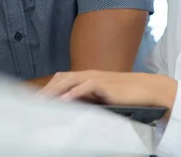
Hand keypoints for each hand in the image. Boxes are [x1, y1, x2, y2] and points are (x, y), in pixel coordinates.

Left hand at [39, 70, 177, 111]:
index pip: (62, 79)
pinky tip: (64, 100)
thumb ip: (88, 98)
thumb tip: (72, 106)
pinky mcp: (104, 84)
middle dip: (46, 89)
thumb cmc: (126, 95)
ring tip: (42, 101)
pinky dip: (73, 93)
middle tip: (33, 102)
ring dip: (54, 90)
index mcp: (86, 77)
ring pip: (69, 80)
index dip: (48, 87)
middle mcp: (88, 74)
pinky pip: (85, 87)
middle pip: (61, 79)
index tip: (36, 97)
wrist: (147, 88)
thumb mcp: (103, 97)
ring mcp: (96, 78)